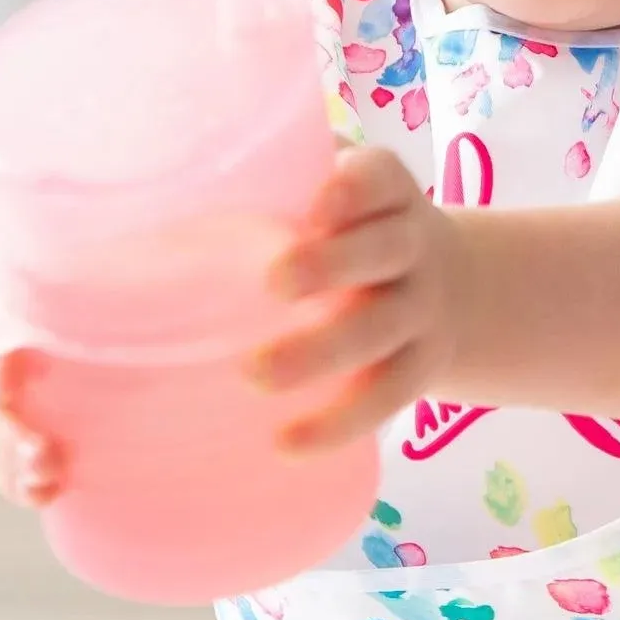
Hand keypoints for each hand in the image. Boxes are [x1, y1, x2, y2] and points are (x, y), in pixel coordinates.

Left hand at [247, 147, 467, 456]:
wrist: (454, 289)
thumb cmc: (354, 235)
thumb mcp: (337, 199)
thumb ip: (277, 191)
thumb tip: (165, 203)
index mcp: (388, 192)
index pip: (380, 178)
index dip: (353, 190)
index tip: (315, 206)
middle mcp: (414, 246)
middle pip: (385, 251)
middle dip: (332, 265)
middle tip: (273, 283)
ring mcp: (422, 310)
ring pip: (382, 330)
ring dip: (323, 352)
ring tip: (255, 374)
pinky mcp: (422, 369)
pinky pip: (387, 398)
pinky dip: (340, 423)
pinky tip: (287, 441)